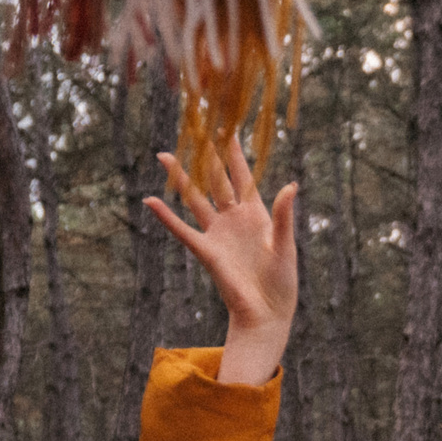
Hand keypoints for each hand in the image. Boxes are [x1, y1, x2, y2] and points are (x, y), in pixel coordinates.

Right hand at [147, 137, 297, 343]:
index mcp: (256, 212)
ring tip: (163, 156)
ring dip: (180, 178)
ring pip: (195, 198)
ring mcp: (218, 232)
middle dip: (204, 155)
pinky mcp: (206, 251)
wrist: (266, 311)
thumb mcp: (285, 245)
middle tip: (193, 130)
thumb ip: (284, 215)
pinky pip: (182, 230)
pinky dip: (166, 216)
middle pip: (215, 179)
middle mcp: (234, 217)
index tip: (226, 128)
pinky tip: (151, 201)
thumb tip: (291, 185)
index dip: (234, 153)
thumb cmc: (282, 281)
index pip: (242, 175)